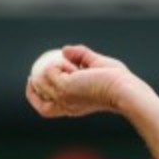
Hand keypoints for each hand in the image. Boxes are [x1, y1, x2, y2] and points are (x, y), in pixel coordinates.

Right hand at [24, 44, 139, 118]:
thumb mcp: (97, 65)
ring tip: (75, 69)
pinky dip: (59, 65)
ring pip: (41, 82)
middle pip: (39, 102)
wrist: (125, 90)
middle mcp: (66, 106)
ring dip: (53, 69)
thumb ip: (82, 56)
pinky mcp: (64, 89)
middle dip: (37, 83)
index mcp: (73, 105)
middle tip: (43, 68)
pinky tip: (75, 68)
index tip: (32, 79)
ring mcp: (63, 98)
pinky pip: (49, 71)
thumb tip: (64, 50)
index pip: (46, 109)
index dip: (34, 95)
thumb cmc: (118, 81)